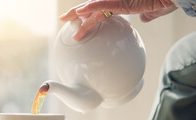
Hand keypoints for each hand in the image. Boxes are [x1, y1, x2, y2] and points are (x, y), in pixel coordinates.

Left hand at [60, 0, 177, 40]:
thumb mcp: (153, 10)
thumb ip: (146, 15)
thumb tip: (144, 19)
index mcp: (122, 3)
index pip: (100, 10)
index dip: (87, 15)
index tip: (77, 21)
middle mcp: (117, 0)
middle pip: (92, 7)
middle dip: (76, 13)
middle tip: (63, 18)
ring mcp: (119, 0)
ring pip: (94, 6)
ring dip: (79, 12)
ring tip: (66, 18)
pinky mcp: (123, 2)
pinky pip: (104, 5)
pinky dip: (92, 8)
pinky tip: (81, 12)